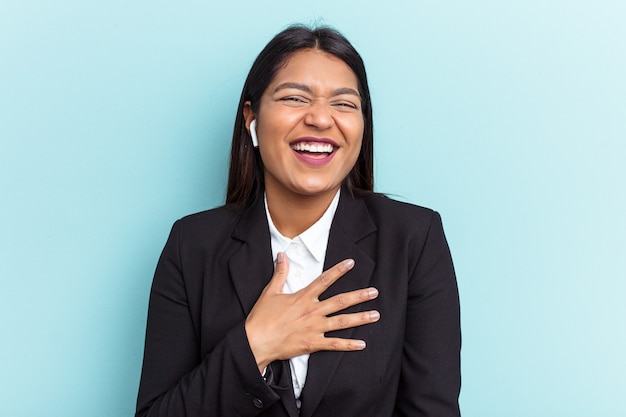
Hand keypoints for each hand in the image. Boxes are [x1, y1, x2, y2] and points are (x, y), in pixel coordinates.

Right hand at [245, 253, 379, 372]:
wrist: (255, 341)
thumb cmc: (261, 318)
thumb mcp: (270, 292)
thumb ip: (280, 273)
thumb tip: (282, 255)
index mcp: (303, 297)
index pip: (324, 280)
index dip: (338, 270)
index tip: (351, 263)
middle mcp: (312, 311)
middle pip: (340, 301)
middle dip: (359, 296)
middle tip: (374, 292)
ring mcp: (314, 328)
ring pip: (342, 322)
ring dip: (360, 318)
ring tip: (375, 314)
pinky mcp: (312, 343)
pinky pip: (334, 344)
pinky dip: (348, 345)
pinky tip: (361, 344)